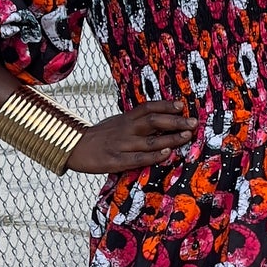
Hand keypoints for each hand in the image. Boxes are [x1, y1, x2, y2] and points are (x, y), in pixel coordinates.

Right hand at [67, 98, 196, 174]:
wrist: (72, 147)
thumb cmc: (99, 137)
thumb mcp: (116, 123)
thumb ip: (134, 122)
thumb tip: (159, 119)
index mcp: (125, 118)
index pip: (148, 108)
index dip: (166, 105)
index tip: (182, 105)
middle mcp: (125, 129)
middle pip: (153, 121)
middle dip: (176, 122)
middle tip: (193, 123)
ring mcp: (121, 145)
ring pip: (150, 140)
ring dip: (171, 138)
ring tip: (187, 136)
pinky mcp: (115, 161)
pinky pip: (138, 158)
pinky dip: (153, 156)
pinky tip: (166, 153)